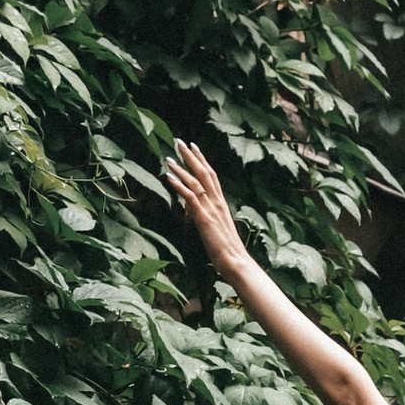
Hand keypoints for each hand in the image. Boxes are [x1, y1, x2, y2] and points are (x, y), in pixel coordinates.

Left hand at [163, 139, 248, 278]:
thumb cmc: (227, 251)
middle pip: (204, 173)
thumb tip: (191, 209)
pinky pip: (191, 197)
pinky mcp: (204, 218)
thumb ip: (204, 216)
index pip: (212, 175)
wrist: (236, 262)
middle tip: (179, 142)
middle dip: (191, 156)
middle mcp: (218, 202)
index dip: (202, 160)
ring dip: (181, 168)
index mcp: (221, 203)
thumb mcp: (214, 229)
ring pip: (196, 182)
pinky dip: (179, 185)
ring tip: (169, 158)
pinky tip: (168, 177)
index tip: (193, 147)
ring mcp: (211, 209)